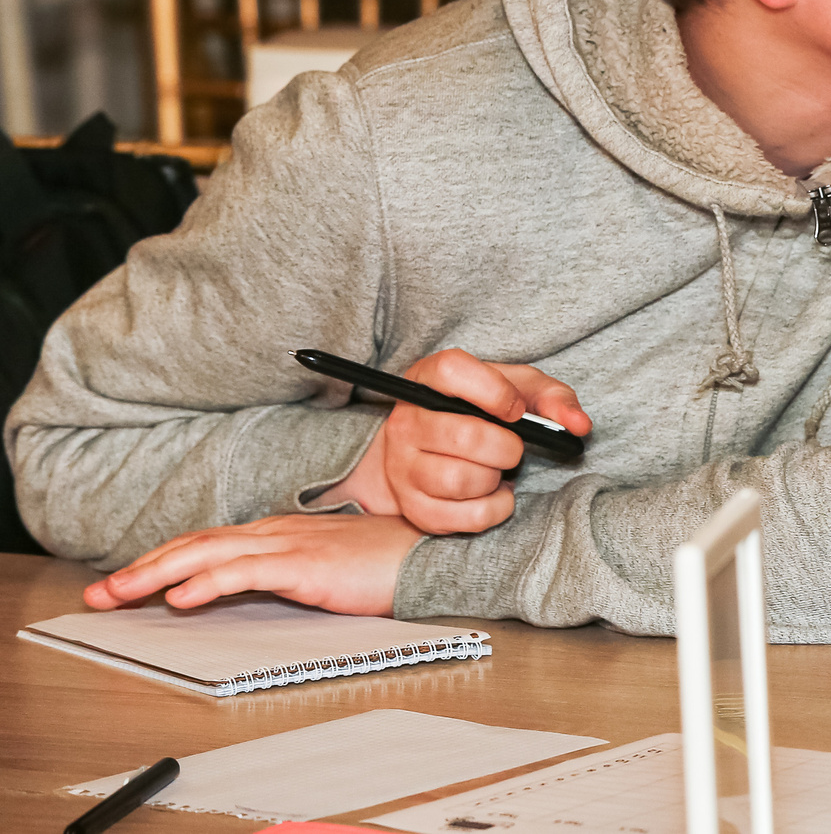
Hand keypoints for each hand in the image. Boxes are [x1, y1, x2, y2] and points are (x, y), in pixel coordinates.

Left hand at [82, 513, 423, 615]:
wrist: (430, 556)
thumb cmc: (386, 561)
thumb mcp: (325, 565)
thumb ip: (288, 570)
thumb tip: (251, 586)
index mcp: (279, 533)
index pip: (207, 542)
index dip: (162, 558)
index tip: (123, 580)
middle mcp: (276, 532)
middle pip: (195, 545)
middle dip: (142, 568)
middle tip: (98, 591)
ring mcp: (289, 546)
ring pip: (209, 556)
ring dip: (157, 574)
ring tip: (119, 592)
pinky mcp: (306, 566)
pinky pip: (246, 573)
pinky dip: (208, 584)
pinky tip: (182, 599)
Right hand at [326, 348, 591, 533]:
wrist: (432, 453)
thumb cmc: (481, 413)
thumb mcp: (518, 390)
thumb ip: (553, 398)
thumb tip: (580, 425)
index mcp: (430, 378)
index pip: (452, 371)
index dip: (494, 391)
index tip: (516, 410)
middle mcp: (407, 421)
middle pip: (465, 436)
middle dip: (507, 447)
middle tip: (514, 448)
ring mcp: (403, 467)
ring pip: (461, 480)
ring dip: (495, 478)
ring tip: (497, 468)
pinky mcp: (413, 507)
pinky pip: (465, 517)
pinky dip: (495, 508)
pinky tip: (494, 492)